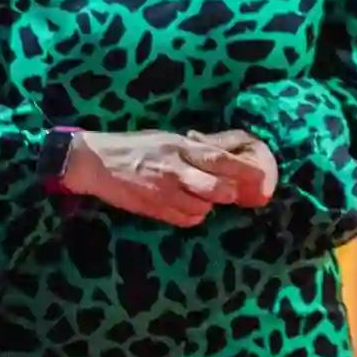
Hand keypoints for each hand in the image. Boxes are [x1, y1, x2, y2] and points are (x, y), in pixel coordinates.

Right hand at [60, 130, 263, 225]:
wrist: (96, 162)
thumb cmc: (135, 146)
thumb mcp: (167, 138)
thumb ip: (197, 146)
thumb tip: (229, 147)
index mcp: (180, 147)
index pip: (219, 159)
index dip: (243, 170)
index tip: (260, 177)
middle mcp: (175, 170)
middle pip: (216, 189)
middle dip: (229, 193)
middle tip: (232, 192)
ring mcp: (164, 192)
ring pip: (203, 207)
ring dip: (209, 204)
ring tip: (200, 195)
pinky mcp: (154, 209)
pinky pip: (186, 219)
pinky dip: (193, 215)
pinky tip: (187, 206)